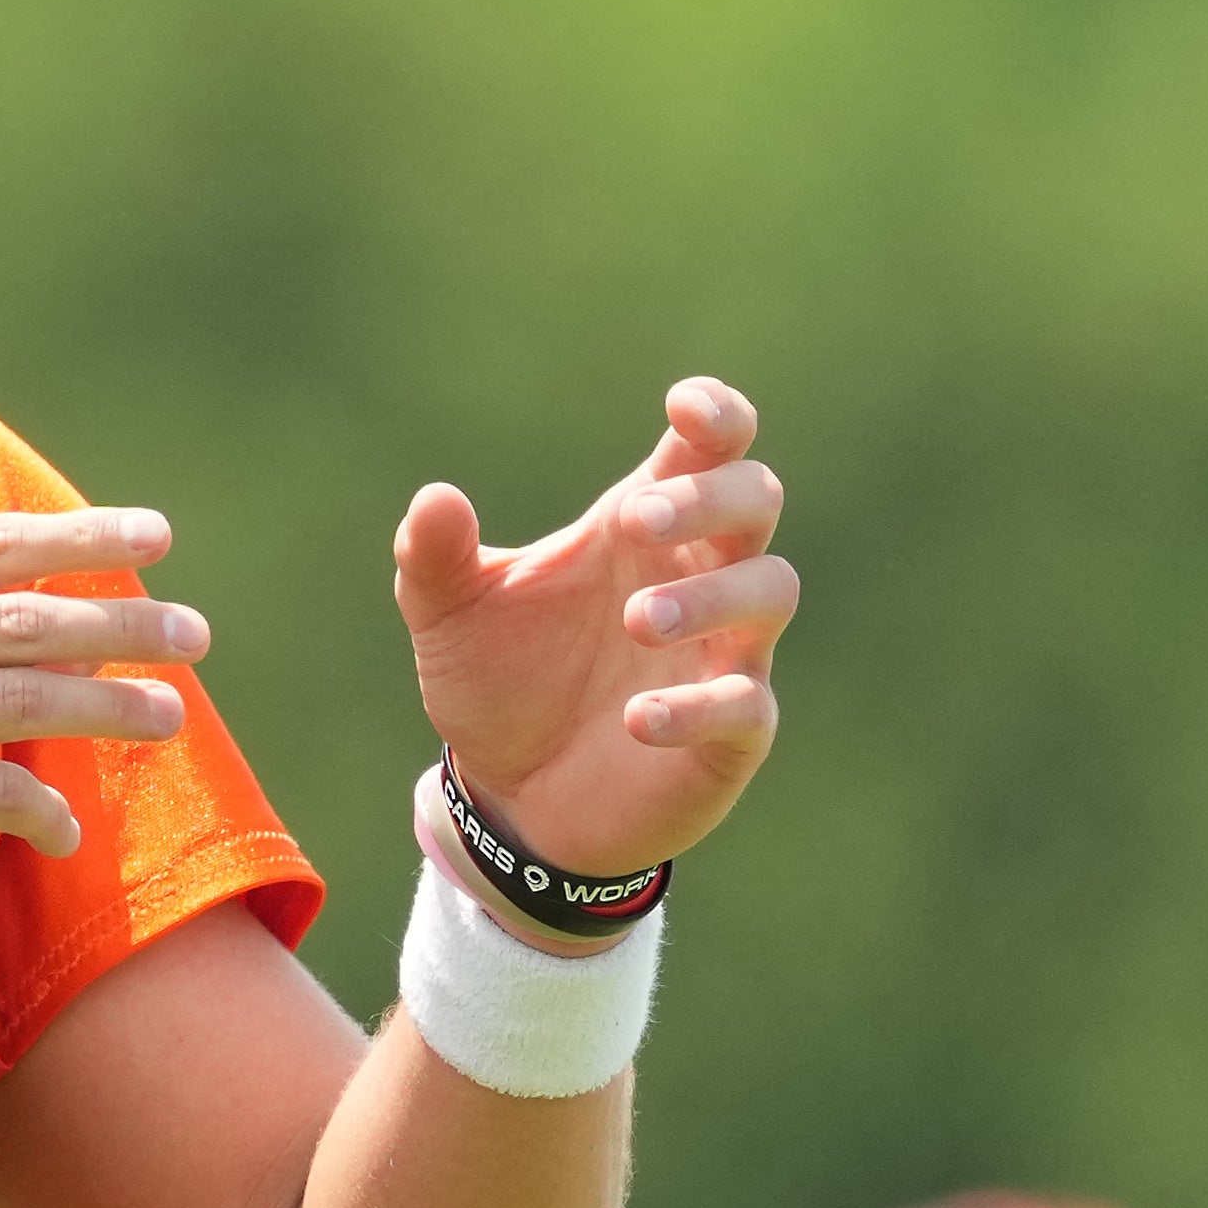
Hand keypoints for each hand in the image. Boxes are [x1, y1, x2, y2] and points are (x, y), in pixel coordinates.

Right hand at [0, 509, 205, 959]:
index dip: (81, 535)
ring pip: (18, 701)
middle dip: (120, 621)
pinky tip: (67, 834)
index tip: (157, 535)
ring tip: (169, 717)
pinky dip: (42, 813)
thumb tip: (59, 618)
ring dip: (107, 708)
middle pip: (19, 618)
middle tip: (193, 633)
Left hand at [395, 379, 791, 882]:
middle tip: (634, 521)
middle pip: (757, 497)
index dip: (717, 415)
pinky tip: (635, 720)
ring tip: (637, 621)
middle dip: (710, 496)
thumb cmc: (500, 683)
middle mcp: (697, 574)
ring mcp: (724, 653)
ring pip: (772, 590)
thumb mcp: (450, 616)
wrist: (511, 798)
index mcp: (640, 526)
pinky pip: (746, 706)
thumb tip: (435, 499)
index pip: (711, 448)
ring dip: (712, 594)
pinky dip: (698, 707)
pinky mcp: (732, 735)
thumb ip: (435, 557)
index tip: (684, 408)